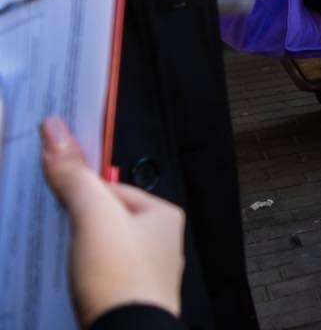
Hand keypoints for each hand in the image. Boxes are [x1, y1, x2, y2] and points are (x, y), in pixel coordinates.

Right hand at [40, 117, 185, 323]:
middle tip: (52, 229)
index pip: (111, 189)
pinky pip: (99, 274)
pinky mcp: (128, 295)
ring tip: (60, 258)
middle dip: (76, 223)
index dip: (79, 192)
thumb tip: (56, 131)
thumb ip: (74, 176)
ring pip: (101, 248)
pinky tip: (69, 280)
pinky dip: (81, 274)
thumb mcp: (93, 216)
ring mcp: (145, 271)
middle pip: (105, 219)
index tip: (52, 192)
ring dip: (76, 251)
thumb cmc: (121, 279)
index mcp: (162, 215)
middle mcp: (160, 241)